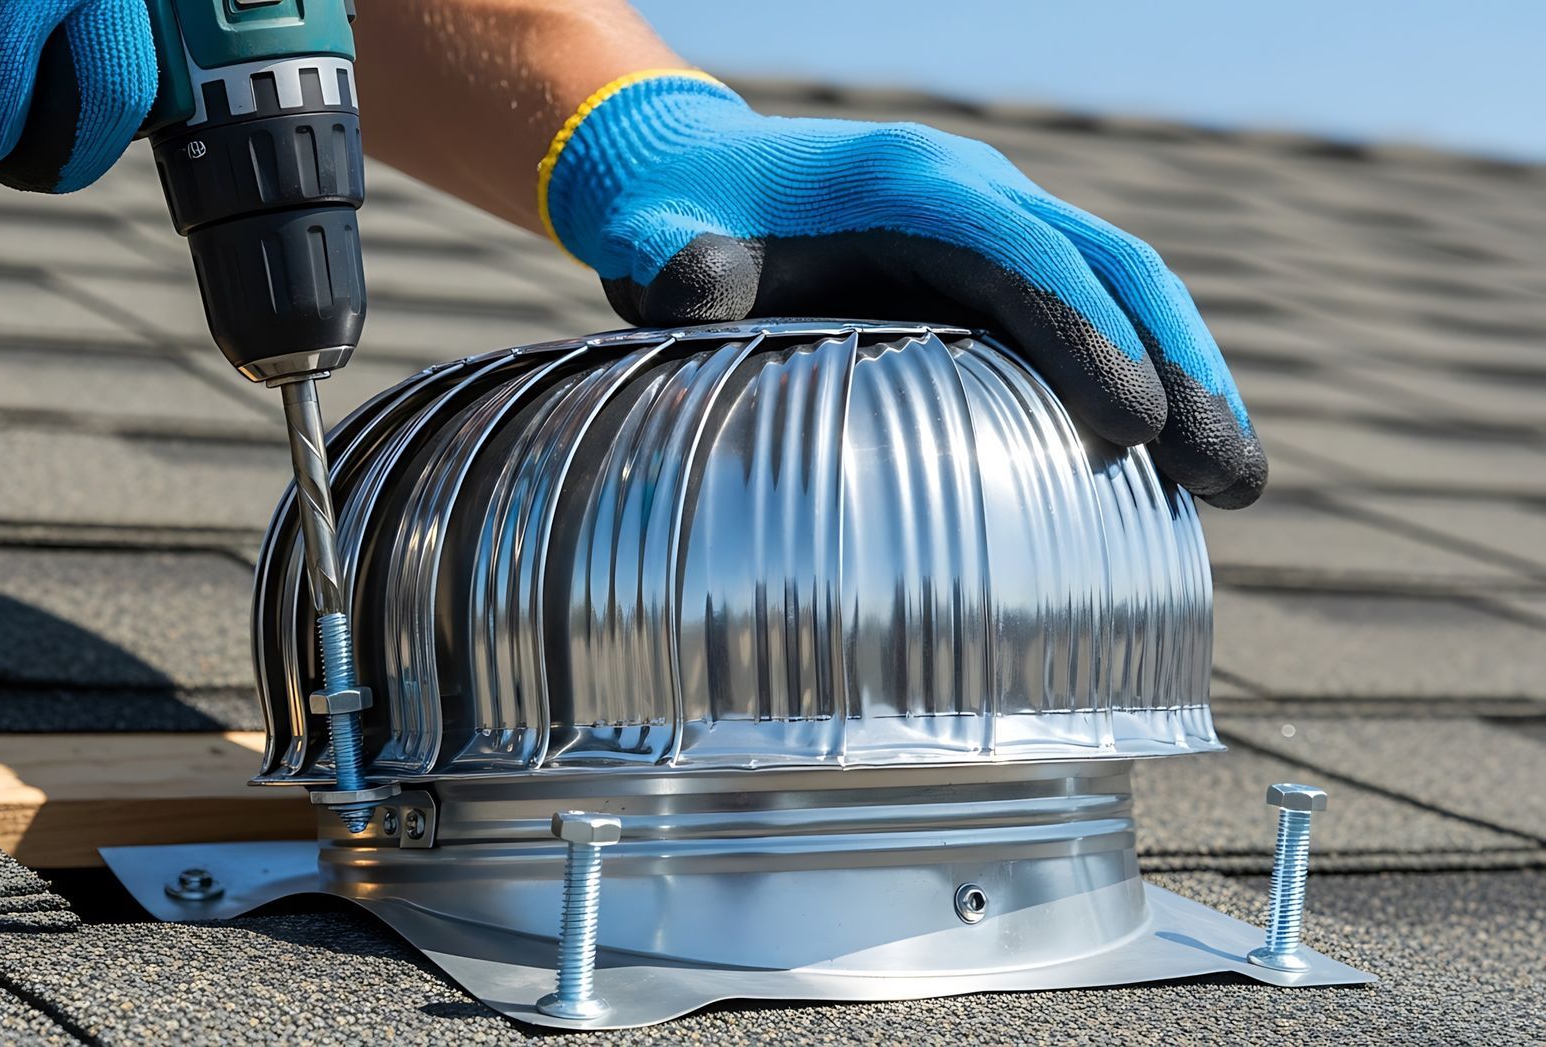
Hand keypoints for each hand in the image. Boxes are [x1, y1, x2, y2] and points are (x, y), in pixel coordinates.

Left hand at [540, 73, 1265, 507]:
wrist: (684, 169)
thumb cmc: (671, 220)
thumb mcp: (654, 240)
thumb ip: (672, 265)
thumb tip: (691, 289)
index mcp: (907, 185)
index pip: (1022, 257)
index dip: (1084, 334)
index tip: (1136, 430)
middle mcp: (970, 189)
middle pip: (1108, 265)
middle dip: (1181, 366)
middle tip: (1233, 479)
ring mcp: (990, 217)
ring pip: (1121, 281)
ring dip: (1188, 372)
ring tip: (1235, 481)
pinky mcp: (990, 256)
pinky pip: (1090, 302)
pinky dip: (1142, 368)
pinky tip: (1163, 456)